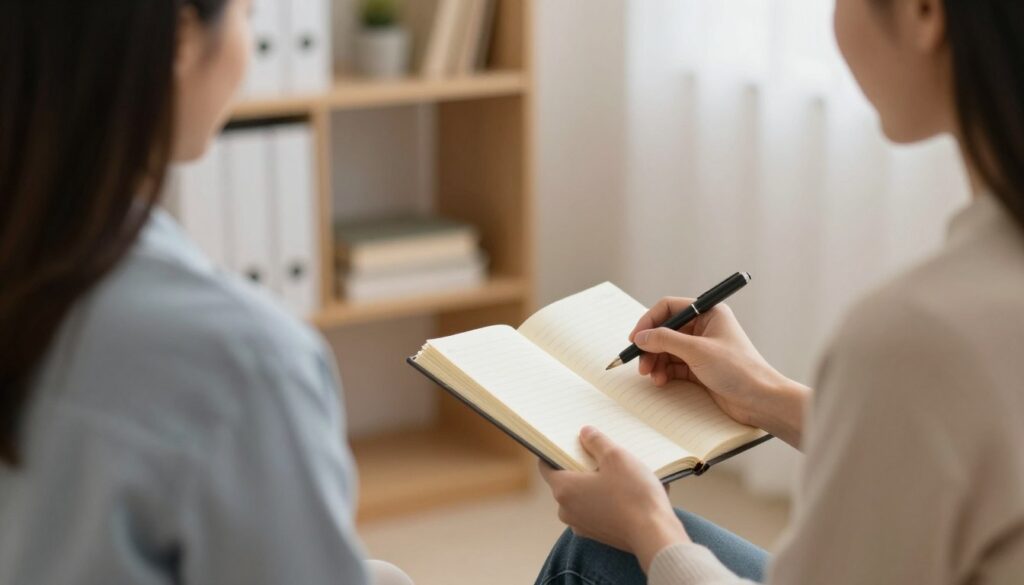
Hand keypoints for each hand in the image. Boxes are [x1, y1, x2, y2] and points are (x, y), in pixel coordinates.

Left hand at [539, 426, 688, 571]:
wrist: (655, 535)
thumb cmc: (633, 495)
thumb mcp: (616, 457)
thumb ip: (596, 442)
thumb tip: (585, 433)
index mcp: (564, 489)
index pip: (546, 466)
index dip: (554, 452)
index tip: (567, 443)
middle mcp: (566, 510)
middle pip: (567, 481)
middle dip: (580, 467)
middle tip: (600, 455)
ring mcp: (582, 525)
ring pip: (582, 497)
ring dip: (595, 485)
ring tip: (619, 473)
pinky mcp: (599, 535)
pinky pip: (596, 511)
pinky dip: (606, 501)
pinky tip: (627, 493)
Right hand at [630, 298, 807, 446]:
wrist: (760, 400)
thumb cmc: (739, 370)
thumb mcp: (697, 351)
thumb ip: (665, 340)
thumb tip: (640, 336)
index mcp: (709, 313)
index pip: (670, 308)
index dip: (649, 321)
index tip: (635, 338)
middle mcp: (705, 327)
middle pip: (666, 330)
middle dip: (651, 346)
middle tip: (640, 363)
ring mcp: (702, 348)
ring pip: (667, 350)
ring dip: (655, 361)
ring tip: (651, 376)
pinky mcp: (700, 368)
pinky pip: (674, 365)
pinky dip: (664, 372)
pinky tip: (660, 380)